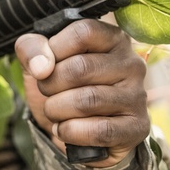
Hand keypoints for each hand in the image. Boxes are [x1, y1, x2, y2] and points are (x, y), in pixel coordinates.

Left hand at [14, 19, 149, 167]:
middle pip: (80, 68)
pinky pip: (99, 130)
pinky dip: (70, 132)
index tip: (45, 65)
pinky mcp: (137, 126)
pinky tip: (64, 129)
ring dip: (57, 110)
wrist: (79, 137)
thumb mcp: (40, 61)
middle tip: (47, 92)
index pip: (82, 32)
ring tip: (55, 112)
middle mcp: (132, 63)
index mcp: (113, 38)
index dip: (54, 49)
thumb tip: (41, 66)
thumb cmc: (63, 88)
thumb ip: (31, 48)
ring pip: (87, 100)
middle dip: (50, 84)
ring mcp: (137, 95)